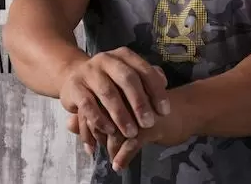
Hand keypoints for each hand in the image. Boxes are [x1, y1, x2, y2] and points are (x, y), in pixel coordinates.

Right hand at [58, 47, 169, 140]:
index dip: (156, 91)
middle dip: (140, 102)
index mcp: (123, 55)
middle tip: (149, 123)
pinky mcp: (74, 87)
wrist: (72, 77)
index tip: (164, 111)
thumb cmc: (108, 80)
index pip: (143, 70)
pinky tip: (110, 131)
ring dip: (121, 115)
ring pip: (107, 92)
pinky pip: (88, 104)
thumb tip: (163, 81)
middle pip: (126, 78)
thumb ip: (145, 78)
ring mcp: (88, 72)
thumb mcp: (127, 75)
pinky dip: (100, 119)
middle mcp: (105, 59)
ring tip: (131, 133)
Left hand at [67, 94, 192, 171]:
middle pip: (101, 117)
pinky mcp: (149, 125)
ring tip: (106, 155)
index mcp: (115, 87)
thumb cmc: (147, 109)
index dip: (87, 124)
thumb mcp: (120, 110)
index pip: (92, 104)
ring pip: (114, 130)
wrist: (182, 110)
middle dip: (96, 134)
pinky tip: (117, 164)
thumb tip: (68, 124)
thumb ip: (94, 115)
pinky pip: (131, 143)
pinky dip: (123, 155)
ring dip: (109, 146)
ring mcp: (136, 110)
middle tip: (94, 147)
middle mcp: (124, 95)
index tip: (90, 137)